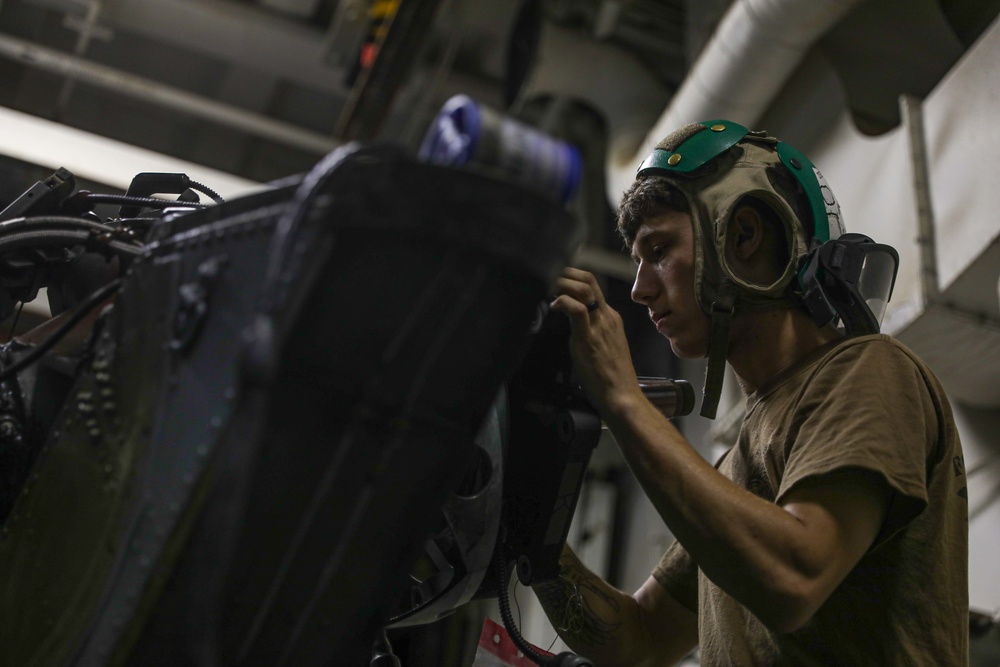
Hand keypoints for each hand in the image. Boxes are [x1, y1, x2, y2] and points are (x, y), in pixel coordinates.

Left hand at [549, 268, 641, 413]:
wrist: (622, 395)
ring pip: (584, 289)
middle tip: (549, 276)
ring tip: (548, 286)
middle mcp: (607, 317)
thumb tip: (572, 328)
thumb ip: (590, 334)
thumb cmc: (611, 378)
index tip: (557, 281)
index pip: (593, 288)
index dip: (573, 279)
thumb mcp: (602, 348)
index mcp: (611, 319)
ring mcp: (600, 325)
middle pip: (590, 281)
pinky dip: (563, 302)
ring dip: (563, 282)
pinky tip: (554, 306)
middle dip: (567, 273)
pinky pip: (578, 310)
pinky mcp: (590, 338)